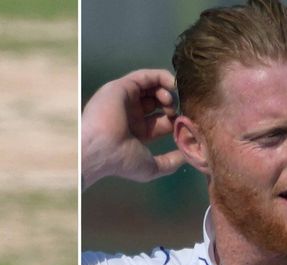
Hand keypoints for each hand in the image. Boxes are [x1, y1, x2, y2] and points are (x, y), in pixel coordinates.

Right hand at [82, 69, 183, 188]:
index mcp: (137, 131)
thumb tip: (186, 157)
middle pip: (158, 103)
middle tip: (178, 114)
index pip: (162, 121)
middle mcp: (131, 114)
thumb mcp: (150, 168)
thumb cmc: (122, 160)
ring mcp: (126, 99)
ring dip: (167, 92)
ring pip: (152, 87)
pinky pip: (146, 76)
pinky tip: (173, 85)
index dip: (175, 121)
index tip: (185, 124)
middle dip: (171, 106)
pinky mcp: (123, 86)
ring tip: (170, 104)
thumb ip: (169, 163)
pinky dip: (162, 77)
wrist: (100, 148)